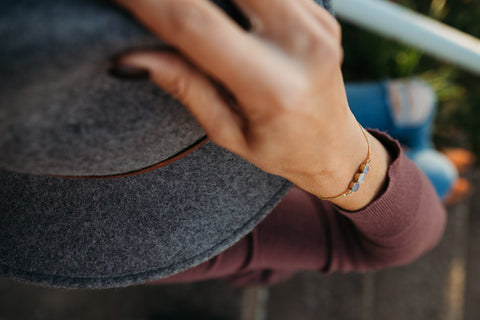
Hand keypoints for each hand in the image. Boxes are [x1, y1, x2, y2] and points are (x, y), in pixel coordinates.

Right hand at [114, 0, 389, 209]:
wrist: (338, 148)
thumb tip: (132, 55)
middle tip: (152, 2)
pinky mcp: (321, 11)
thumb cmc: (283, 150)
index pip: (196, 25)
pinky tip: (226, 11)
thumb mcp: (228, 133)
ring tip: (189, 11)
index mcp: (273, 87)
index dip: (150, 2)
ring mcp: (317, 21)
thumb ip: (185, 86)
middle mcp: (302, 45)